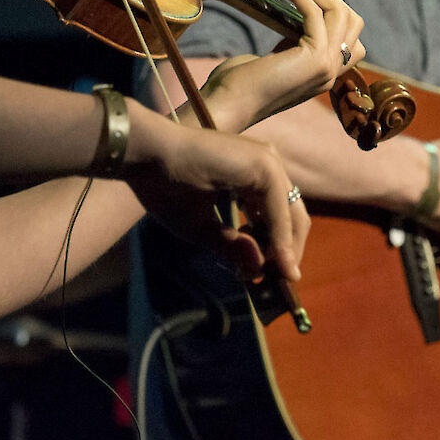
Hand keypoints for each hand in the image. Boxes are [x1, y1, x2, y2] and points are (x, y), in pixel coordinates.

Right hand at [123, 112, 309, 282]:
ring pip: (293, 217)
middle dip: (285, 254)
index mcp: (253, 173)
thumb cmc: (165, 184)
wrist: (145, 155)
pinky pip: (280, 212)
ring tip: (267, 277)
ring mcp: (267, 163)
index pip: (279, 217)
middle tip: (273, 283)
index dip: (277, 249)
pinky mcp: (263, 166)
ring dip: (283, 251)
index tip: (265, 277)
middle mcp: (266, 164)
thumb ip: (231, 245)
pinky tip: (270, 263)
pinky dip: (279, 240)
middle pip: (294, 218)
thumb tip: (258, 270)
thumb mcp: (201, 226)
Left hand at [194, 0, 364, 131]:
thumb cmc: (238, 85)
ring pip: (341, 13)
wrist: (227, 106)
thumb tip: (294, 20)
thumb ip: (291, 45)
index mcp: (324, 74)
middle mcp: (332, 72)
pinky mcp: (314, 58)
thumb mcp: (275, 60)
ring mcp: (326, 67)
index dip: (330, 14)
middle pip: (353, 22)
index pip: (352, 39)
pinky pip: (316, 13)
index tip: (299, 2)